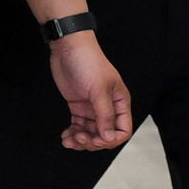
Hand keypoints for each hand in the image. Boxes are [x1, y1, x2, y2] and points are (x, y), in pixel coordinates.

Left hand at [48, 32, 132, 150]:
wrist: (67, 47)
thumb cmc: (88, 61)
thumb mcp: (98, 89)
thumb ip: (104, 115)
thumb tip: (109, 137)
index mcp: (119, 103)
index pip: (122, 130)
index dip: (110, 139)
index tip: (96, 139)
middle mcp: (107, 107)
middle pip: (105, 135)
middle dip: (92, 141)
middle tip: (79, 138)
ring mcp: (92, 107)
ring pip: (90, 133)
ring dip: (81, 140)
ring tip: (69, 140)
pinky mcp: (78, 106)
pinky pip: (78, 126)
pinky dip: (73, 133)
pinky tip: (65, 136)